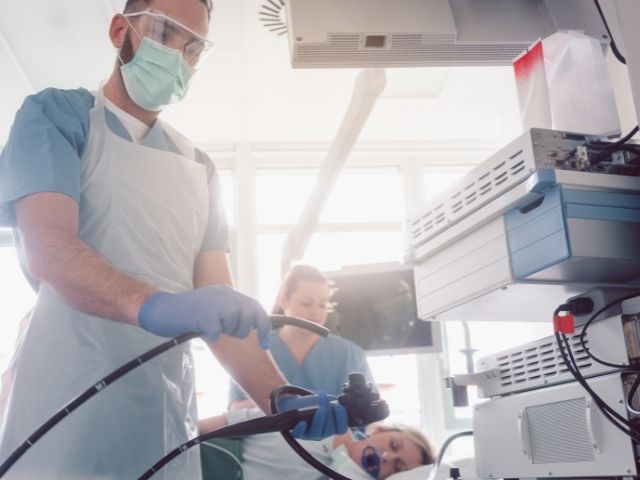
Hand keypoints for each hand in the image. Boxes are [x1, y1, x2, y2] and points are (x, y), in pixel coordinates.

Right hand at [138, 285, 270, 347]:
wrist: (160, 310)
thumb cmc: (186, 315)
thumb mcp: (214, 309)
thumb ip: (232, 313)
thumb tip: (253, 327)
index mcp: (228, 292)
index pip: (256, 308)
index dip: (264, 327)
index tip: (265, 345)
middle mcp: (225, 293)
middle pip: (250, 316)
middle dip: (240, 330)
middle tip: (222, 331)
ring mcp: (214, 301)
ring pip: (236, 324)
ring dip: (224, 332)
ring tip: (208, 327)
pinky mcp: (204, 313)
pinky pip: (217, 333)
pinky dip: (209, 336)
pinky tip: (198, 329)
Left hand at [278, 390, 347, 439]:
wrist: (297, 405)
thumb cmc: (314, 404)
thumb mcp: (325, 401)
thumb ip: (331, 401)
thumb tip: (335, 399)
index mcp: (332, 427)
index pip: (341, 429)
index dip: (342, 419)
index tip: (338, 405)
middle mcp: (322, 433)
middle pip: (329, 430)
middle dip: (329, 414)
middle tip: (326, 400)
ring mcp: (310, 435)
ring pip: (317, 433)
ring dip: (320, 421)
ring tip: (320, 410)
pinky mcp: (298, 433)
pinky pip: (299, 435)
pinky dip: (301, 429)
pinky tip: (302, 423)